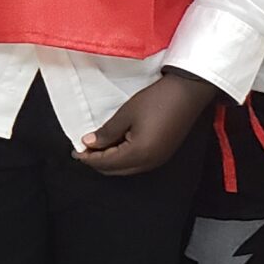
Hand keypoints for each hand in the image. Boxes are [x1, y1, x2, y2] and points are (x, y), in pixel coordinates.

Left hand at [77, 67, 215, 176]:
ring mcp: (158, 160)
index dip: (88, 158)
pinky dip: (123, 158)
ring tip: (96, 147)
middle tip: (83, 149)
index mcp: (139, 154)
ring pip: (126, 169)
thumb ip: (106, 132)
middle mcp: (149, 163)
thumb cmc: (157, 100)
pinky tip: (115, 146)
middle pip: (115, 170)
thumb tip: (89, 143)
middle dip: (97, 162)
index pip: (106, 163)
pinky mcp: (163, 154)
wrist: (189, 92)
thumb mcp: (127, 113)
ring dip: (110, 161)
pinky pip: (137, 163)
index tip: (75, 150)